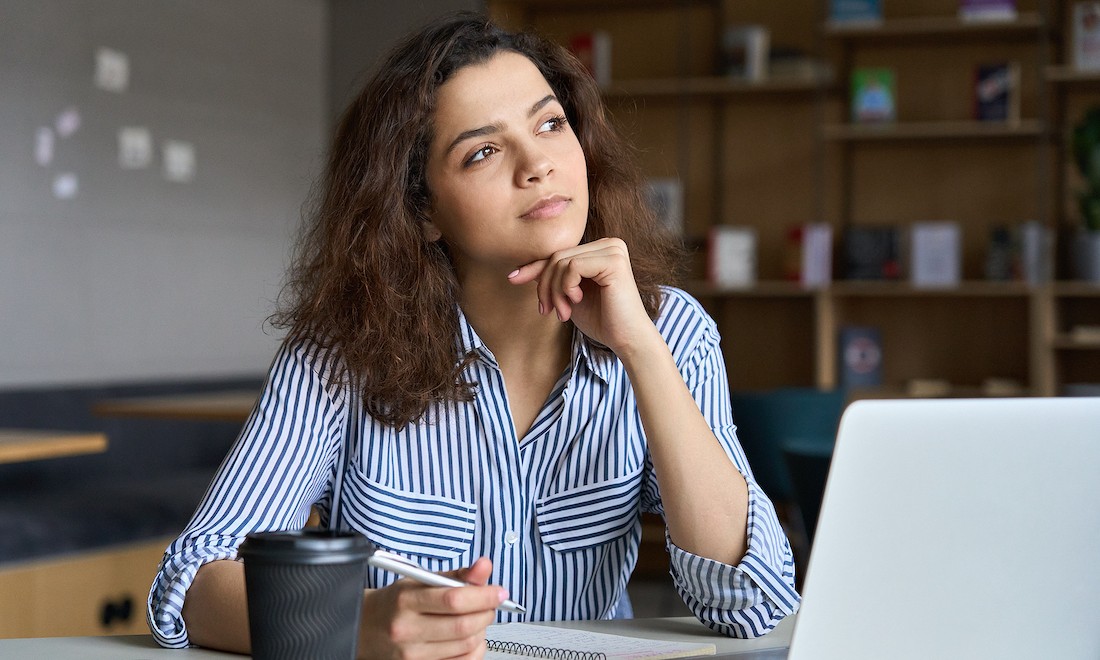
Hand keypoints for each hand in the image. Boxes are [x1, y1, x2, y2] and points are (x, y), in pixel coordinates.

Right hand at [358, 557, 504, 659]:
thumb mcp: (420, 580)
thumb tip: (484, 567)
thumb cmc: (395, 603)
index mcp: (406, 600)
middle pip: (463, 625)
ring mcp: (412, 655)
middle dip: (486, 613)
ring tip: (476, 618)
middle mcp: (407, 630)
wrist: (366, 628)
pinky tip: (469, 638)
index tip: (499, 592)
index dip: (484, 595)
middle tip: (489, 604)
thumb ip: (456, 575)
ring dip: (481, 630)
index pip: (454, 599)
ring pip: (466, 646)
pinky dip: (474, 649)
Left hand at [508, 237, 657, 357]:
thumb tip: (520, 270)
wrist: (626, 340)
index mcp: (600, 249)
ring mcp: (613, 249)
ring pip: (561, 261)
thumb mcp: (568, 296)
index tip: (512, 279)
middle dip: (545, 286)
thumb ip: (553, 279)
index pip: (558, 253)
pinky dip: (566, 287)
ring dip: (555, 291)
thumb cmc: (601, 321)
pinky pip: (572, 266)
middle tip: (547, 311)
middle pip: (557, 256)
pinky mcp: (613, 260)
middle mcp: (609, 244)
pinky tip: (576, 302)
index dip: (534, 267)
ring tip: (563, 313)